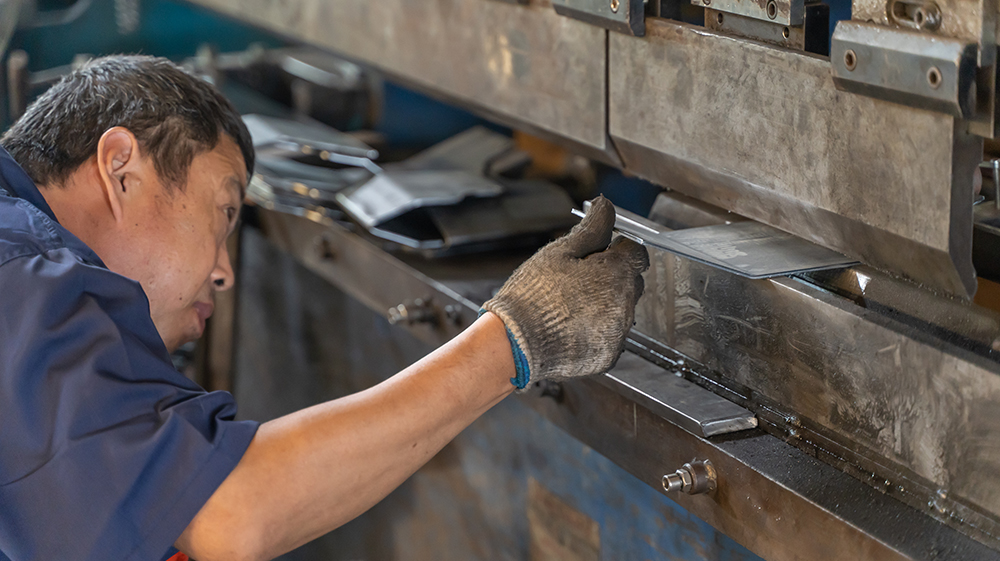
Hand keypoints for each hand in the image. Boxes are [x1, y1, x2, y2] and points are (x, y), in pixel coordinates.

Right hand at [483, 196, 648, 389]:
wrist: (514, 343)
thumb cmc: (533, 295)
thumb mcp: (559, 252)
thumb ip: (591, 228)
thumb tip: (605, 205)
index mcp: (616, 273)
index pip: (637, 252)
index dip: (619, 248)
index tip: (602, 251)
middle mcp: (625, 305)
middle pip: (631, 282)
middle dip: (613, 276)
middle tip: (579, 278)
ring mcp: (618, 334)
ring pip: (622, 310)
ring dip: (605, 304)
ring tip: (570, 305)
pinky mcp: (608, 356)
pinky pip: (611, 337)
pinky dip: (597, 330)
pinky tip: (571, 326)